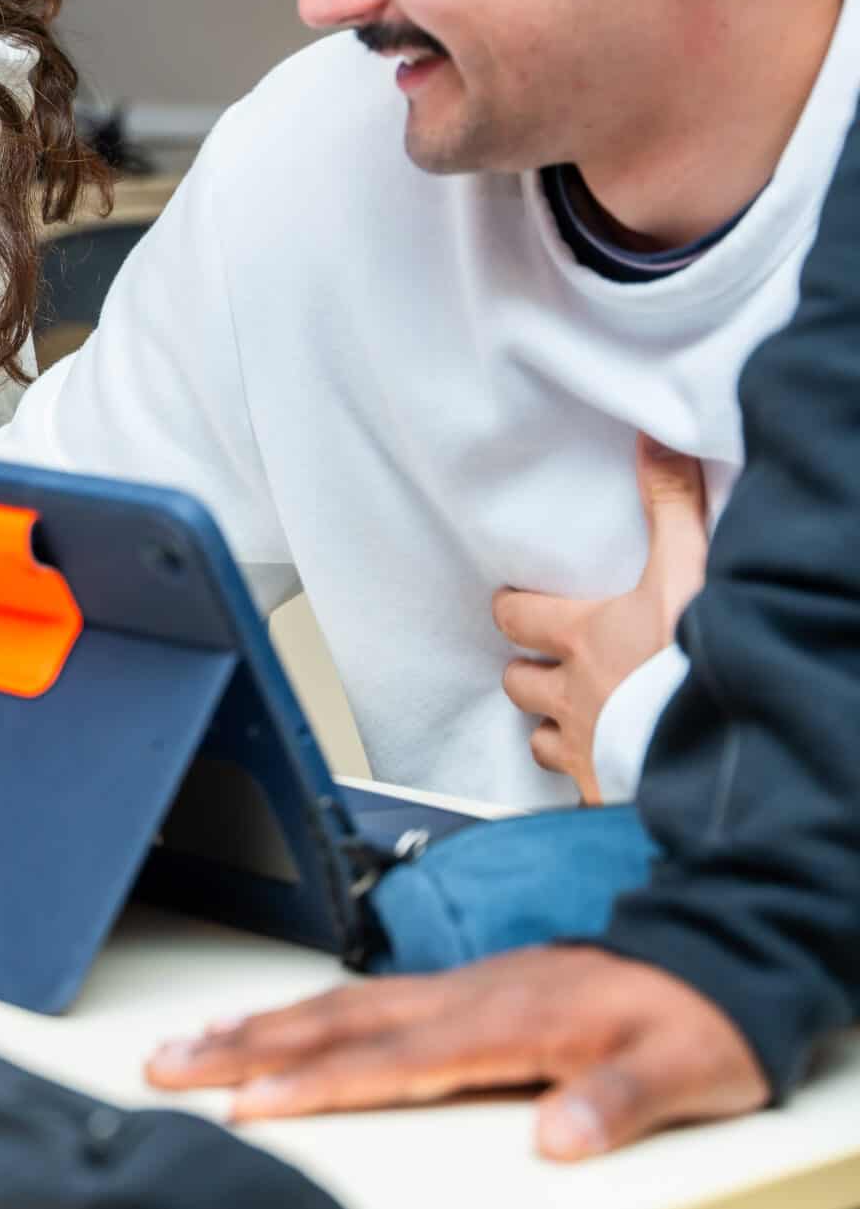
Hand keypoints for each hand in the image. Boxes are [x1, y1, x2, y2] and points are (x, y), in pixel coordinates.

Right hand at [144, 946, 764, 1158]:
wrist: (716, 955)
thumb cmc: (696, 1020)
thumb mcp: (683, 1071)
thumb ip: (616, 1104)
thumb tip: (560, 1139)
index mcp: (507, 1022)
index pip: (389, 1060)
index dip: (315, 1084)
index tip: (249, 1103)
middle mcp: (465, 998)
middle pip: (332, 1024)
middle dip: (242, 1046)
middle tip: (166, 1061)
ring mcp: (455, 988)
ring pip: (333, 1005)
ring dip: (254, 1026)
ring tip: (187, 1042)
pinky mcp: (457, 988)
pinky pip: (358, 999)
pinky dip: (299, 1014)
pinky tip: (270, 1025)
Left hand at [493, 435, 707, 801]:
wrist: (721, 748)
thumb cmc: (697, 661)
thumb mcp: (689, 572)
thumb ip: (671, 505)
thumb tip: (654, 440)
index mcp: (585, 638)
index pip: (517, 616)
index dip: (512, 610)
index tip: (512, 605)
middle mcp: (573, 695)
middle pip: (520, 683)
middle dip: (528, 675)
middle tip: (542, 668)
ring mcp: (586, 748)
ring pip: (539, 739)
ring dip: (550, 729)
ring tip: (570, 723)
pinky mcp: (604, 793)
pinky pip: (575, 790)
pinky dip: (584, 782)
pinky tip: (600, 778)